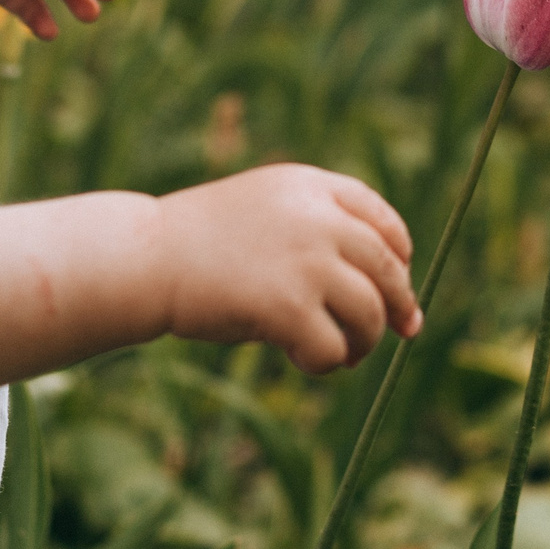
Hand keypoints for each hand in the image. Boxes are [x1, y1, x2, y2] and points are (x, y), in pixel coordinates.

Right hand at [153, 164, 421, 373]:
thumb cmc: (201, 243)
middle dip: (399, 306)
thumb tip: (385, 288)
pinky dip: (326, 362)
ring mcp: (307, 261)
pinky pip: (333, 347)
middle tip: (403, 331)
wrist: (146, 259)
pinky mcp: (289, 307)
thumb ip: (319, 230)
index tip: (398, 282)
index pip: (383, 220)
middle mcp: (318, 217)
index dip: (400, 255)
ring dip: (364, 341)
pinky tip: (305, 361)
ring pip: (370, 313)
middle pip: (388, 269)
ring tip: (344, 354)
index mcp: (312, 186)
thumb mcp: (267, 210)